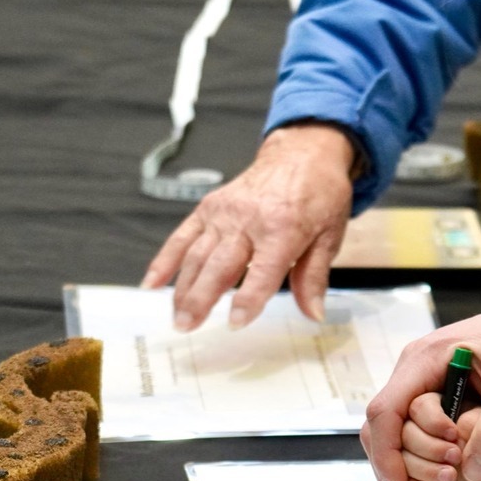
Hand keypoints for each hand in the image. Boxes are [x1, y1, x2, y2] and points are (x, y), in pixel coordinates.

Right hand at [142, 123, 355, 330]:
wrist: (301, 154)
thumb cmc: (318, 195)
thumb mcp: (329, 236)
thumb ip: (315, 277)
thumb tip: (313, 314)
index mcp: (283, 229)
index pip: (262, 272)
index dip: (248, 299)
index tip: (236, 323)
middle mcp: (248, 220)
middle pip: (219, 266)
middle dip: (201, 299)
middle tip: (187, 326)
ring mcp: (224, 213)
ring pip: (197, 256)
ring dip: (183, 289)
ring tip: (177, 318)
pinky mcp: (209, 208)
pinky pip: (182, 237)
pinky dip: (165, 260)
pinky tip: (151, 283)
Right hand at [362, 280, 480, 480]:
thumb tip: (469, 474)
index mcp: (425, 359)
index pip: (383, 414)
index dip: (388, 459)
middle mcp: (417, 371)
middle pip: (383, 430)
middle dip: (402, 468)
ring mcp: (427, 383)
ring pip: (399, 436)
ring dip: (415, 467)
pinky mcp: (442, 396)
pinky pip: (420, 433)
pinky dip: (427, 462)